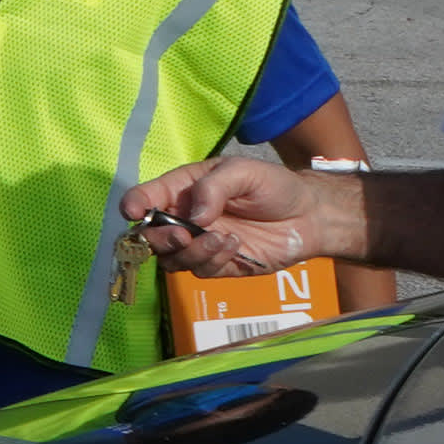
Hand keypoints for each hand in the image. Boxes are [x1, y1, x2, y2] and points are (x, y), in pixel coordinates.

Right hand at [123, 154, 330, 278]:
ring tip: (222, 238)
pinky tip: (235, 246)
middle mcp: (185, 217)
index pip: (146, 197)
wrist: (310, 216)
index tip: (133, 213)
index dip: (134, 205)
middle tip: (183, 235)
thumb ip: (214, 188)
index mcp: (183, 188)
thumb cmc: (274, 186)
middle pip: (151, 235)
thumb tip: (193, 216)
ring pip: (172, 259)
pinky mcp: (217, 264)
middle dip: (160, 238)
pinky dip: (213, 260)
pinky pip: (200, 271)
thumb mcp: (244, 172)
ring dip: (192, 252)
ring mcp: (199, 243)